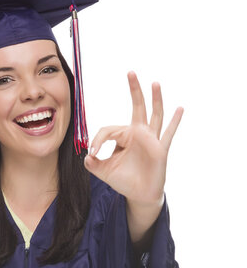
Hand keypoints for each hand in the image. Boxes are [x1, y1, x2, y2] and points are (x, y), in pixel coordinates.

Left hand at [84, 71, 183, 204]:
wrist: (139, 195)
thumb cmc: (124, 180)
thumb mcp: (104, 172)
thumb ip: (94, 164)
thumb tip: (87, 157)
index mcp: (124, 136)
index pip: (109, 129)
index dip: (98, 140)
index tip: (93, 154)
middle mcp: (139, 134)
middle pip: (137, 107)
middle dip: (134, 90)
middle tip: (130, 72)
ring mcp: (151, 140)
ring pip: (154, 115)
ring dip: (155, 99)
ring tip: (155, 83)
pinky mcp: (160, 150)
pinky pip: (168, 134)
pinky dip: (174, 122)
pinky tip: (180, 109)